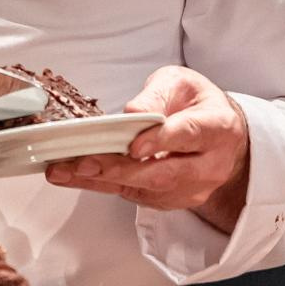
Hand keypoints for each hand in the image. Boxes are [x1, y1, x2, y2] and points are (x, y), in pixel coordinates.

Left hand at [44, 66, 250, 230]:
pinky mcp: (173, 201)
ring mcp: (192, 189)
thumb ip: (156, 95)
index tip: (133, 145)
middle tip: (82, 162)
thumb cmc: (197, 105)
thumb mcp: (179, 83)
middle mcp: (210, 165)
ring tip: (64, 170)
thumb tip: (130, 115)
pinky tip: (76, 175)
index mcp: (217, 127)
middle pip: (164, 173)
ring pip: (146, 190)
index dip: (160, 141)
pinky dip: (103, 185)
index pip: (189, 135)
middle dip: (119, 169)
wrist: (220, 137)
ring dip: (101, 180)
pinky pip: (136, 197)